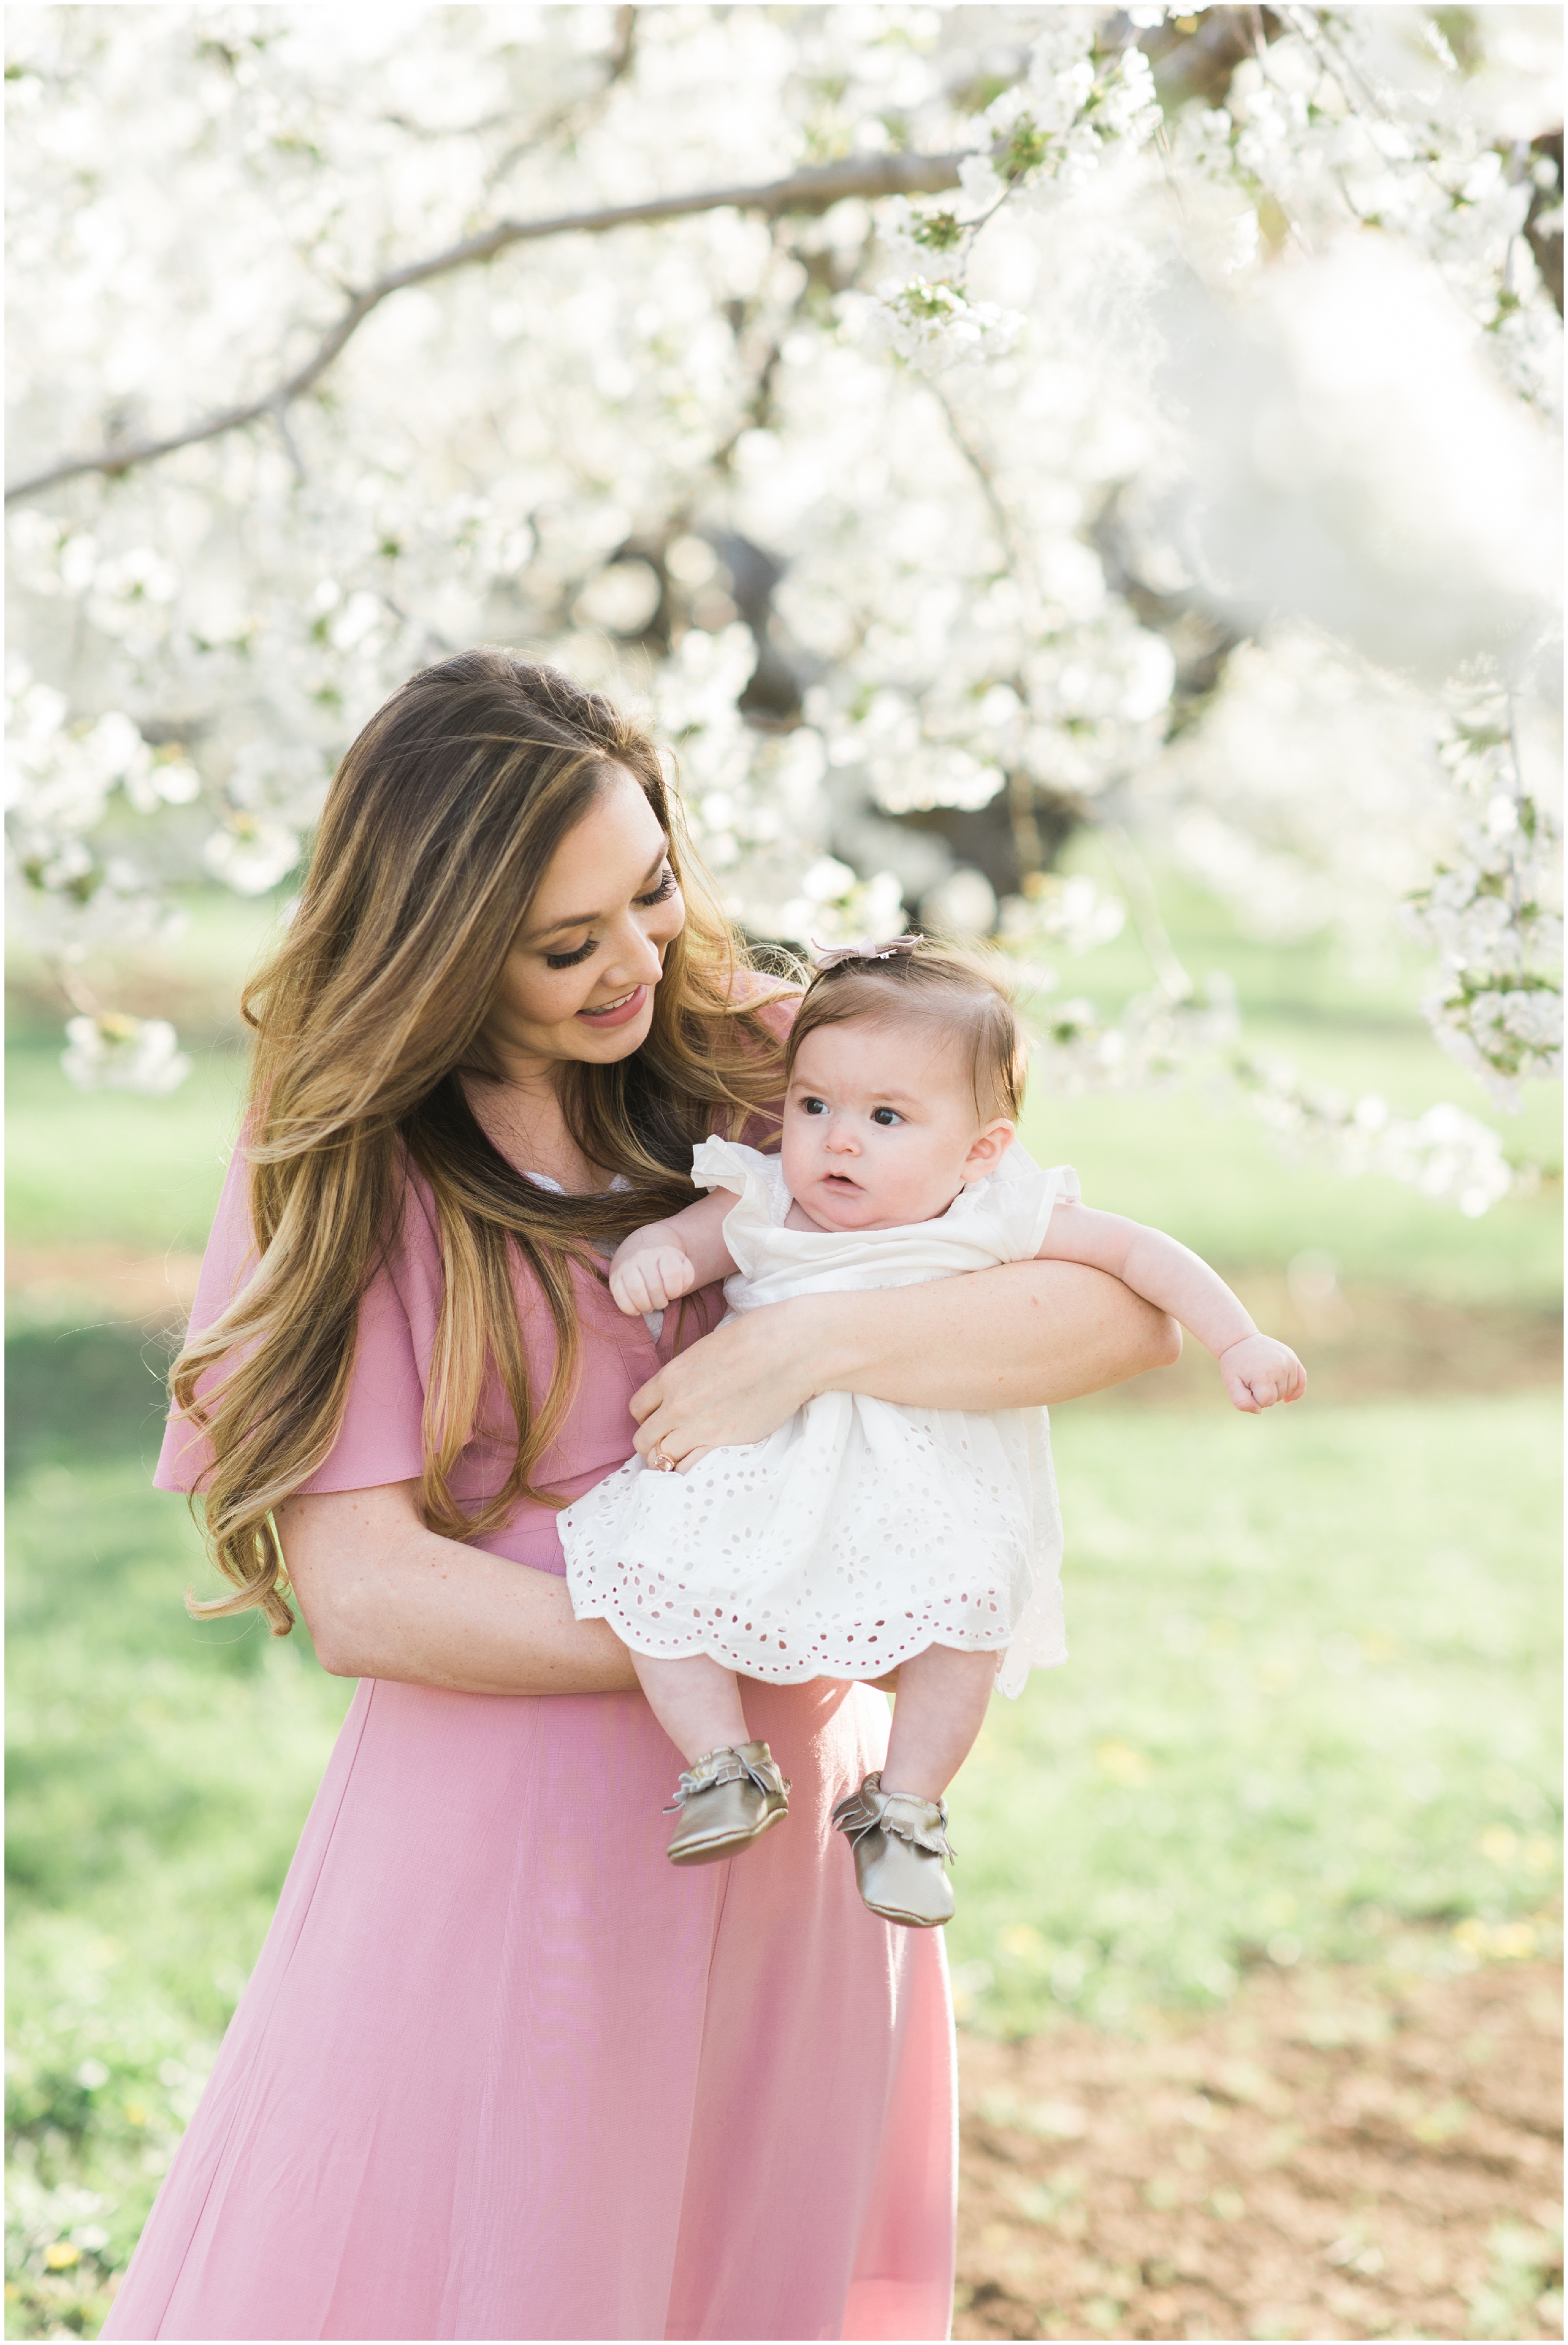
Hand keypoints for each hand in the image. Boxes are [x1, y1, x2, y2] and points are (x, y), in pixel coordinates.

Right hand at [609, 1244, 697, 1315]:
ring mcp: (628, 1266)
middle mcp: (644, 1257)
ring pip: (636, 1289)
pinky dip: (630, 1309)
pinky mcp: (615, 1278)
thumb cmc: (667, 1269)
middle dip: (660, 1302)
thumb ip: (686, 1277)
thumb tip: (675, 1289)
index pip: (672, 1272)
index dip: (674, 1290)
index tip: (672, 1293)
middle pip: (654, 1286)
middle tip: (661, 1302)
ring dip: (646, 1305)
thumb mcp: (682, 1268)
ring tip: (649, 1306)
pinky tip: (637, 1309)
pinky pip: (620, 1297)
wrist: (644, 1257)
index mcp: (664, 1253)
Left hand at [630, 1295, 822, 1468]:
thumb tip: (684, 1387)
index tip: (660, 1418)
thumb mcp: (707, 1349)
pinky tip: (698, 1464)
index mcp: (670, 1376)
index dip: (647, 1416)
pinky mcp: (724, 1444)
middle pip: (643, 1439)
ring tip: (682, 1457)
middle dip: (653, 1441)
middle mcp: (677, 1406)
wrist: (791, 1351)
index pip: (637, 1408)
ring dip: (668, 1460)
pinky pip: (689, 1469)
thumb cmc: (755, 1338)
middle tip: (669, 1440)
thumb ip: (687, 1373)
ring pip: (660, 1460)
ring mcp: (699, 1428)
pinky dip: (689, 1470)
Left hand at [1219, 1334, 1306, 1413]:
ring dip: (1277, 1390)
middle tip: (1253, 1380)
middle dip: (1265, 1394)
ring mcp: (1288, 1362)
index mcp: (1264, 1375)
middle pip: (1278, 1397)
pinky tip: (1288, 1398)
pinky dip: (1297, 1390)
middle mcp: (1280, 1368)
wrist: (1240, 1341)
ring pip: (1288, 1390)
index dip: (1255, 1399)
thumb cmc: (1235, 1365)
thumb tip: (1259, 1410)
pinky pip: (1302, 1380)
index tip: (1247, 1387)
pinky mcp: (1292, 1358)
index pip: (1266, 1402)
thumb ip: (1241, 1402)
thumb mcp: (1231, 1384)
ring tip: (1263, 1378)